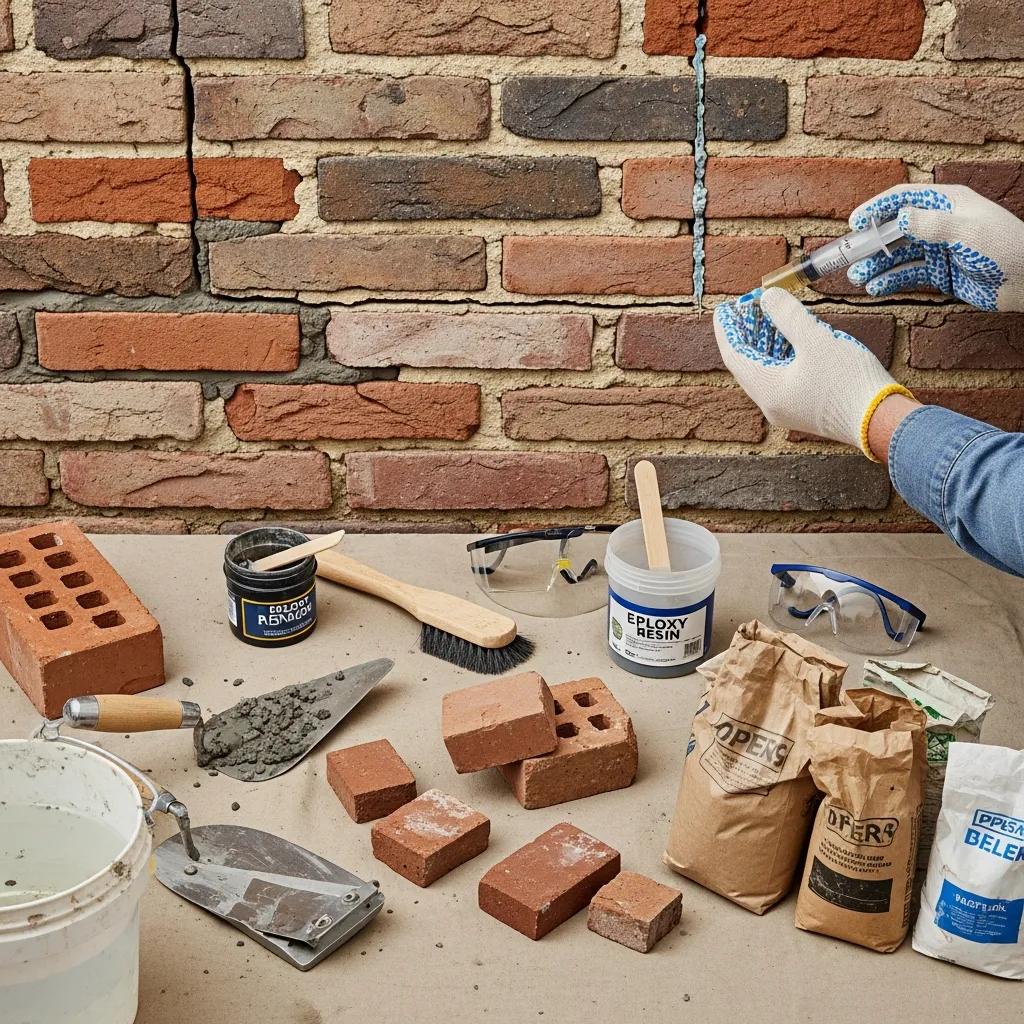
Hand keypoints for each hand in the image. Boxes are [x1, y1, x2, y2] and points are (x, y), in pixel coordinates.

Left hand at [713, 288, 911, 458]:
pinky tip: (792, 340)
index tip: (724, 309)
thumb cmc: (849, 383)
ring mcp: (787, 410)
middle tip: (746, 310)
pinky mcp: (804, 410)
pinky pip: (782, 380)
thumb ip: (788, 316)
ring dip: (764, 345)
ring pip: (765, 372)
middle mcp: (771, 404)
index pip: (733, 355)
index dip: (727, 329)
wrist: (882, 421)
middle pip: (747, 364)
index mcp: (767, 390)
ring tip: (768, 319)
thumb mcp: (816, 340)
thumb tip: (767, 298)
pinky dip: (781, 358)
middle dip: (745, 335)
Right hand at [847, 184, 1023, 311]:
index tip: (854, 224)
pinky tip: (876, 288)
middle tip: (849, 258)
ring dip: (876, 265)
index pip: (903, 199)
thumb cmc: (1005, 248)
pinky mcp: (939, 273)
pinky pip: (908, 275)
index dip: (876, 209)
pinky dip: (891, 281)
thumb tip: (899, 217)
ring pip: (898, 255)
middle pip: (895, 230)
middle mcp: (938, 223)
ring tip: (858, 277)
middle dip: (870, 244)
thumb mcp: (968, 231)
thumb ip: (932, 224)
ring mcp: (938, 249)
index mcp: (946, 203)